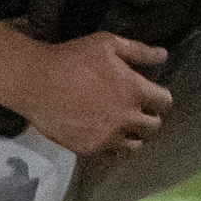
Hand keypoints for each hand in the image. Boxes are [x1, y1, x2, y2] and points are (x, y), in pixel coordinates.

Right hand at [0, 27, 173, 160]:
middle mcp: (126, 117)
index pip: (164, 102)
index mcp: (135, 91)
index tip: (154, 96)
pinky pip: (112, 156)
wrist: (36, 83)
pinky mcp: (89, 148)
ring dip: (134, 136)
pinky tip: (108, 139)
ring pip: (135, 145)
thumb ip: (139, 51)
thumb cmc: (73, 59)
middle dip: (150, 118)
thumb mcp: (108, 44)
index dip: (161, 98)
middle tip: (139, 111)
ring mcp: (108, 136)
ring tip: (125, 127)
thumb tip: (163, 55)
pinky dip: (114, 149)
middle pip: (153, 126)